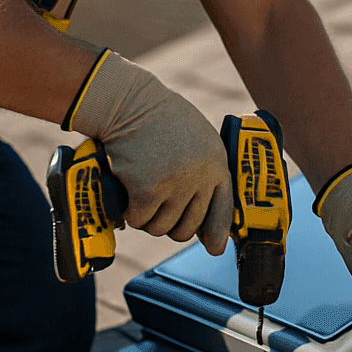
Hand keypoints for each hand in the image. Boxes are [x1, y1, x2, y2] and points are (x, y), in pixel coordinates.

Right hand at [67, 51, 233, 253]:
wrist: (131, 103)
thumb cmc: (162, 120)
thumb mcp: (198, 139)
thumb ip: (204, 170)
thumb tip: (204, 213)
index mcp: (217, 164)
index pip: (223, 211)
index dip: (216, 233)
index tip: (213, 248)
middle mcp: (201, 177)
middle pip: (188, 228)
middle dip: (171, 225)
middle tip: (157, 209)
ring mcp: (175, 184)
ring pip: (161, 228)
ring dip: (148, 219)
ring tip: (142, 198)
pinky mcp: (147, 190)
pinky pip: (139, 220)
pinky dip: (129, 213)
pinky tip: (128, 194)